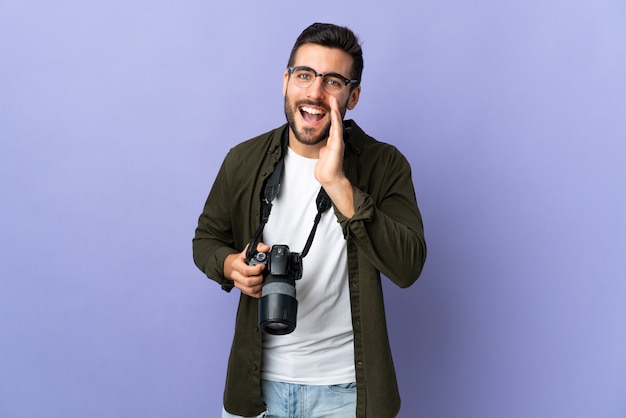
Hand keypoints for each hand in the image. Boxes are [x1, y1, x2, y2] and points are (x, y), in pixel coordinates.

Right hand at [224, 242, 269, 297]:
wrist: (234, 265)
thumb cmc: (243, 258)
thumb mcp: (250, 249)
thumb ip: (259, 247)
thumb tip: (266, 249)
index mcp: (236, 264)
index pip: (246, 270)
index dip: (256, 270)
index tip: (262, 266)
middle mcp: (235, 275)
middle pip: (248, 282)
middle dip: (259, 279)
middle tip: (263, 274)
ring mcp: (238, 283)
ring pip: (250, 290)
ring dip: (259, 286)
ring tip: (262, 279)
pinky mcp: (242, 289)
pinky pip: (252, 294)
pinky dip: (259, 291)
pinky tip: (261, 285)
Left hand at [315, 95, 354, 216]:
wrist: (329, 178)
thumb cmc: (326, 168)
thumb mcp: (323, 154)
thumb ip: (324, 149)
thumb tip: (323, 147)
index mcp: (333, 140)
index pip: (332, 123)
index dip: (330, 113)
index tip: (328, 102)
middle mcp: (336, 139)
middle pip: (335, 120)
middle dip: (334, 108)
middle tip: (332, 96)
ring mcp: (337, 141)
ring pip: (336, 122)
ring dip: (335, 110)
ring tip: (333, 99)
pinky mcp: (337, 144)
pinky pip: (336, 129)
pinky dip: (335, 119)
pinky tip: (333, 111)